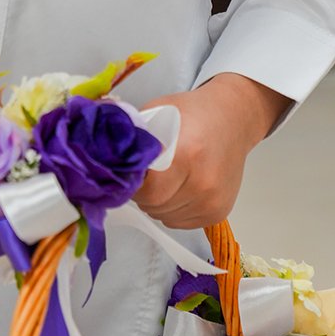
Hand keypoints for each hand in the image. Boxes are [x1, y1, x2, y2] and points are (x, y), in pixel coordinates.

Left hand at [136, 74, 289, 230]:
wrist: (233, 119)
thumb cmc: (192, 114)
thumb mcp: (157, 113)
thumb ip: (133, 139)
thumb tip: (102, 155)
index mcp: (187, 156)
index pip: (147, 191)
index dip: (134, 183)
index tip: (132, 172)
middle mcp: (203, 184)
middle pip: (154, 205)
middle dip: (143, 193)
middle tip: (146, 173)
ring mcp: (212, 201)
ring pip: (165, 217)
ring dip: (157, 202)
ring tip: (165, 177)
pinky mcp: (218, 212)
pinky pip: (180, 222)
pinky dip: (172, 208)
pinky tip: (178, 187)